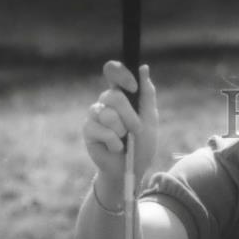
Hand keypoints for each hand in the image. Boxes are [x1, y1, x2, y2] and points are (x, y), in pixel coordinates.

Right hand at [82, 61, 158, 182]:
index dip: (121, 74)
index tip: (133, 87)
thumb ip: (147, 95)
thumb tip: (143, 68)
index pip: (113, 72)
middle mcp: (105, 102)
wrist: (132, 170)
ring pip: (107, 113)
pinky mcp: (88, 131)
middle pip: (113, 96)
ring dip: (121, 130)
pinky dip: (113, 142)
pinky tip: (115, 148)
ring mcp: (95, 116)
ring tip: (124, 141)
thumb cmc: (142, 145)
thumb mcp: (150, 119)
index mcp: (121, 95)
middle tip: (136, 130)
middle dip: (129, 116)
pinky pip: (100, 130)